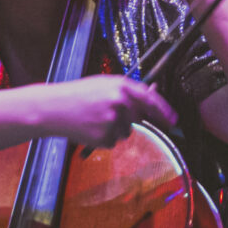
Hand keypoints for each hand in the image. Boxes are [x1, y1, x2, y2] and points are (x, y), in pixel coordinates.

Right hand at [38, 75, 177, 147]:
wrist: (54, 108)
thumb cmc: (79, 94)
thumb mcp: (104, 85)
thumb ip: (126, 92)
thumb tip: (149, 103)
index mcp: (121, 85)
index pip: (151, 99)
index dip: (164, 110)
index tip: (173, 119)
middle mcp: (120, 102)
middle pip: (139, 118)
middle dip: (130, 120)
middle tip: (109, 116)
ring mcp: (112, 120)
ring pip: (126, 132)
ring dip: (115, 129)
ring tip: (94, 119)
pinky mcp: (104, 136)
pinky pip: (113, 142)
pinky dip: (104, 138)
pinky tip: (90, 128)